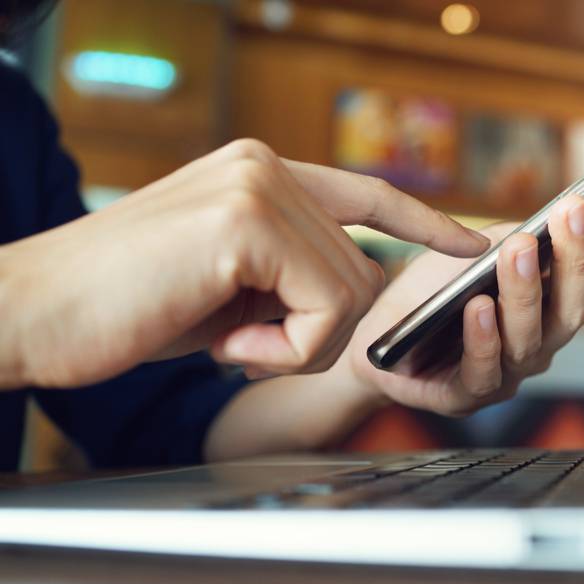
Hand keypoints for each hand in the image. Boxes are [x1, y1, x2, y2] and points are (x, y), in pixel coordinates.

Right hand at [0, 139, 487, 389]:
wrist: (31, 312)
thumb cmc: (124, 307)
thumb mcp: (225, 284)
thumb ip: (287, 273)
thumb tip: (355, 294)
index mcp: (261, 174)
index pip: (368, 192)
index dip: (425, 221)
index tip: (472, 243)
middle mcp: (266, 167)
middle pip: (364, 269)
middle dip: (318, 329)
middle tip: (246, 342)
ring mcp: (258, 187)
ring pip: (351, 293)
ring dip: (296, 342)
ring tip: (225, 338)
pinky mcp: (247, 222)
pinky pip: (322, 310)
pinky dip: (281, 350)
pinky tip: (221, 343)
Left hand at [342, 174, 583, 416]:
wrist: (377, 335)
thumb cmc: (436, 291)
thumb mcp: (481, 251)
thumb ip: (525, 238)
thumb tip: (569, 206)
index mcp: (559, 303)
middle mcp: (546, 339)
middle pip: (578, 304)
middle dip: (579, 255)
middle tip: (572, 210)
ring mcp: (511, 371)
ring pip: (532, 336)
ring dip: (527, 290)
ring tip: (519, 249)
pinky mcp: (466, 394)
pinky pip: (483, 370)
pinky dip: (483, 338)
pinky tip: (479, 306)